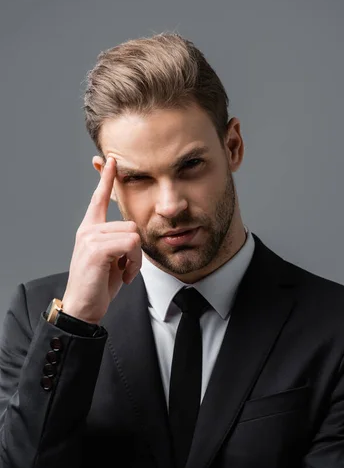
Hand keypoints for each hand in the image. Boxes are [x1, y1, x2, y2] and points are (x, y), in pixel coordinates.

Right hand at [61, 156, 141, 323]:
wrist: (82, 307)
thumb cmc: (97, 285)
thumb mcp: (111, 259)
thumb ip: (118, 242)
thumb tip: (134, 235)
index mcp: (90, 229)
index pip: (98, 199)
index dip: (106, 179)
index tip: (111, 160)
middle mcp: (88, 230)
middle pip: (130, 224)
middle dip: (136, 250)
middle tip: (127, 268)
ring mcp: (90, 237)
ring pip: (133, 235)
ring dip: (136, 258)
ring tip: (124, 272)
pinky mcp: (97, 248)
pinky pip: (131, 245)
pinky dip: (133, 263)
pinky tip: (123, 276)